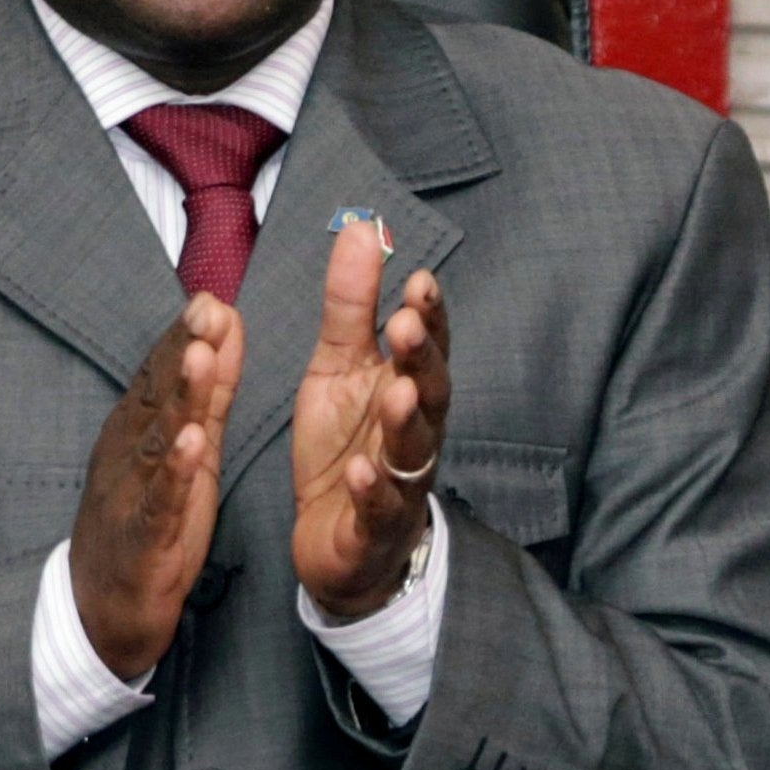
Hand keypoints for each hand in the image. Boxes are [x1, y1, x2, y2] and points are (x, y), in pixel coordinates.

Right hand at [70, 294, 244, 677]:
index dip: (183, 337)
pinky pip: (161, 502)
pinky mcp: (144, 539)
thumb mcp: (187, 451)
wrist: (101, 612)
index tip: (209, 298)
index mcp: (137, 432)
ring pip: (158, 441)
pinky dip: (176, 472)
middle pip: (156, 397)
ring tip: (200, 358)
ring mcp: (131, 495)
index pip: (159, 376)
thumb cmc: (147, 523)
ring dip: (180, 399)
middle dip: (181, 351)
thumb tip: (224, 330)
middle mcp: (128, 455)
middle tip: (206, 309)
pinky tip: (193, 444)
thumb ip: (209, 395)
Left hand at [291, 221, 449, 618]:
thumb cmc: (347, 445)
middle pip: (431, 393)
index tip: (419, 279)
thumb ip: (351, 304)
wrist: (337, 542)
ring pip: (413, 451)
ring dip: (406, 421)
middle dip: (421, 359)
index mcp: (406, 388)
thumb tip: (361, 228)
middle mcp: (415, 433)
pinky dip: (374, 492)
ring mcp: (401, 482)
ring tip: (397, 391)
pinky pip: (380, 510)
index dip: (427, 316)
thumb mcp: (337, 366)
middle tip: (406, 324)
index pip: (426, 346)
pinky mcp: (375, 528)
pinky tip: (363, 475)